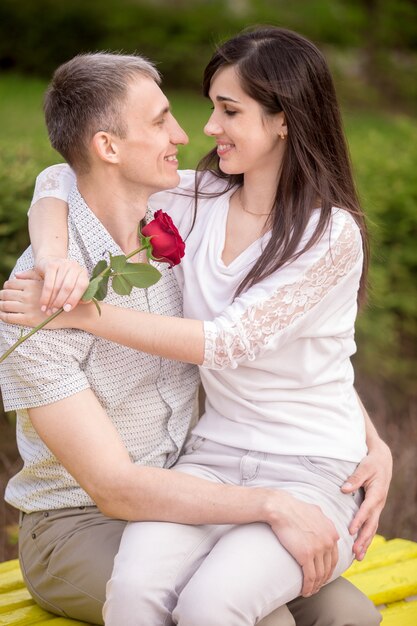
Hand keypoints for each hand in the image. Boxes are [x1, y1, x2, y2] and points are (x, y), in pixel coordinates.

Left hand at [0, 272, 68, 329]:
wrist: (75, 311)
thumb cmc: (62, 296)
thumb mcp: (48, 283)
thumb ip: (32, 277)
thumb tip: (16, 275)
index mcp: (31, 285)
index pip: (10, 284)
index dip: (6, 287)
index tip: (6, 291)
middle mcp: (28, 295)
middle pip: (4, 294)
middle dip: (1, 297)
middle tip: (1, 300)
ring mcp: (27, 307)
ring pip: (4, 305)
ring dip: (0, 306)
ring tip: (1, 308)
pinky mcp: (29, 319)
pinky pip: (8, 317)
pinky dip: (2, 316)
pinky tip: (3, 315)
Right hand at [30, 256, 88, 314]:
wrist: (49, 262)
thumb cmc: (63, 278)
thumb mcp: (73, 285)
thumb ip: (78, 295)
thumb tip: (80, 304)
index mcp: (83, 273)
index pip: (81, 286)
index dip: (74, 299)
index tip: (66, 310)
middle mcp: (75, 267)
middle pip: (68, 287)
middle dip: (60, 302)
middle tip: (54, 312)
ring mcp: (63, 264)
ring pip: (57, 287)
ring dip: (52, 301)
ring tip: (48, 310)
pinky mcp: (51, 265)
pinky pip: (48, 284)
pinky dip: (45, 296)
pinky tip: (43, 304)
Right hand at [267, 492, 338, 596]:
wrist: (281, 508)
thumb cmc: (294, 508)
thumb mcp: (315, 512)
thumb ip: (323, 521)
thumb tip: (325, 524)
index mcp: (332, 532)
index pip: (334, 557)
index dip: (328, 569)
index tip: (322, 575)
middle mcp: (328, 541)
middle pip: (328, 568)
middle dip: (323, 580)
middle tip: (316, 586)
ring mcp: (318, 549)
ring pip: (320, 575)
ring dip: (315, 586)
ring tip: (310, 591)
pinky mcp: (306, 555)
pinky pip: (310, 577)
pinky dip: (308, 587)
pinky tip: (304, 591)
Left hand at [341, 438, 391, 559]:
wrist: (383, 460)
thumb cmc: (372, 463)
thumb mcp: (364, 467)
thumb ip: (354, 478)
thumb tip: (344, 490)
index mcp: (376, 493)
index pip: (366, 509)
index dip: (359, 520)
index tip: (350, 530)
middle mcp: (378, 503)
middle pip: (371, 524)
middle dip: (363, 539)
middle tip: (355, 552)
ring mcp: (377, 507)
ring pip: (372, 528)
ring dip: (365, 542)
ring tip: (358, 556)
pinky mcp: (374, 509)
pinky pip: (371, 525)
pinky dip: (366, 537)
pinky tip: (361, 547)